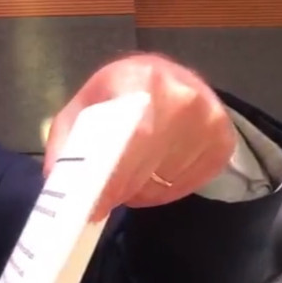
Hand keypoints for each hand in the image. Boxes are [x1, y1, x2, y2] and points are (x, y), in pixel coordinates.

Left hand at [43, 52, 236, 221]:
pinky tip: (150, 176)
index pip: (129, 138)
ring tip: (125, 179)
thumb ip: (66, 141)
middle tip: (99, 202)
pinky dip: (162, 191)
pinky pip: (185, 186)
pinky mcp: (222, 143)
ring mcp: (209, 121)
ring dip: (139, 192)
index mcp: (141, 80)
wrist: (167, 79)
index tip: (94, 203)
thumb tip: (59, 182)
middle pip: (148, 164)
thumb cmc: (118, 94)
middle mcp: (183, 97)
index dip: (111, 176)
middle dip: (118, 189)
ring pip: (166, 180)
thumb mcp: (83, 106)